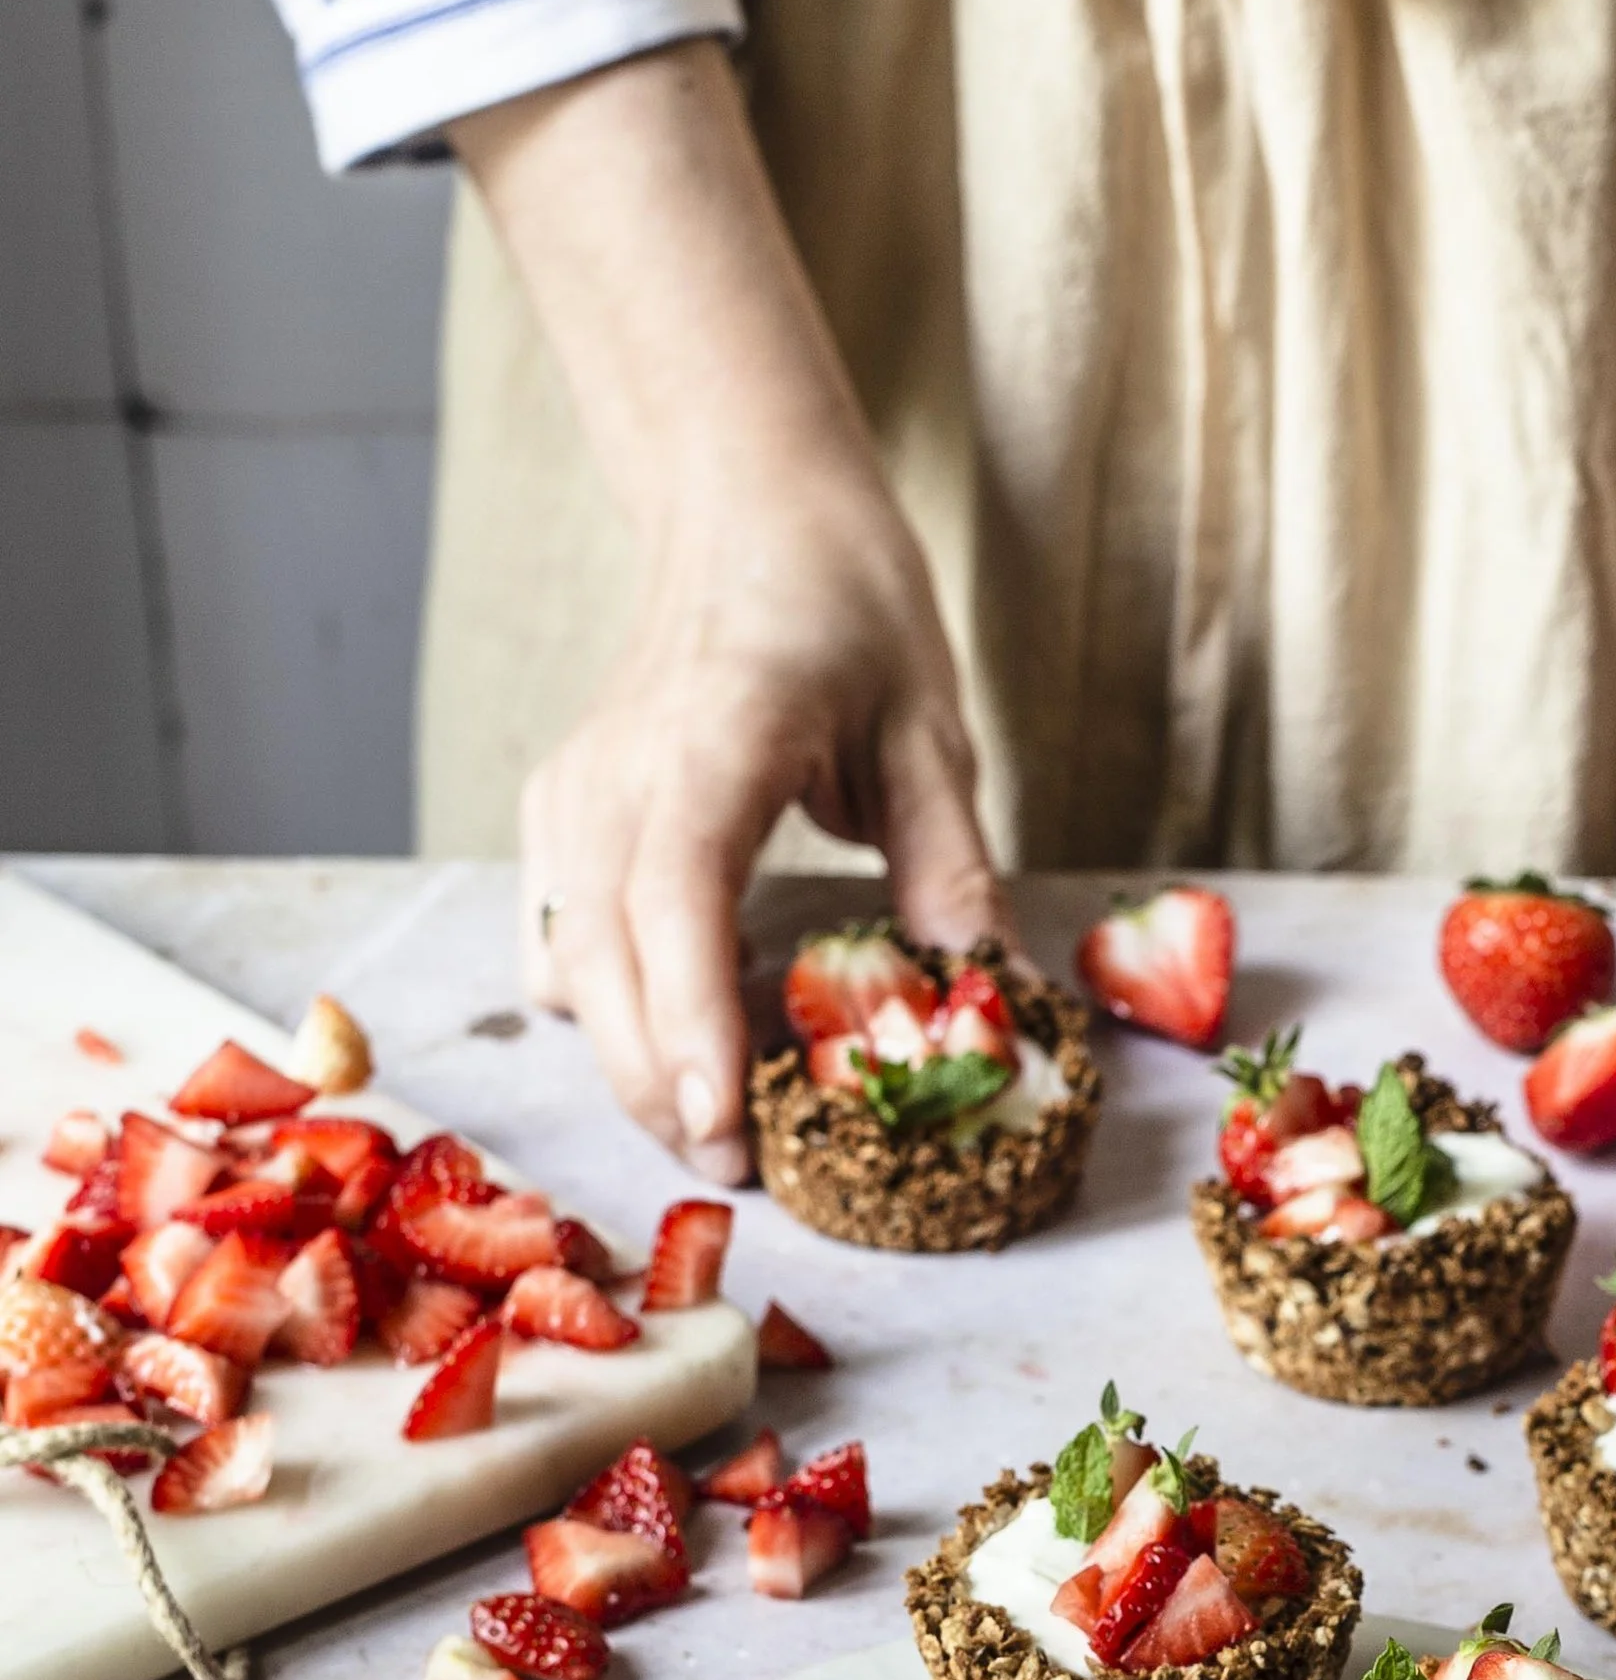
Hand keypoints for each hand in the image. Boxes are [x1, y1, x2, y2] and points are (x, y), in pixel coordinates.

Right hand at [456, 42, 1008, 1178]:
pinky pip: (558, 942)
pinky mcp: (558, 813)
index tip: (722, 1124)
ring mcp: (571, 795)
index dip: (691, 1024)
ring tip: (719, 1117)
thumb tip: (993, 1002)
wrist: (748, 509)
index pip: (676, 902)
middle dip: (661, 1083)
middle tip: (743, 1171)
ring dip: (633, 1056)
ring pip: (570, 969)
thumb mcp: (931, 733)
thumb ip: (951, 868)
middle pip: (606, 964)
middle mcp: (616, 774)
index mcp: (712, 742)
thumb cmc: (847, 606)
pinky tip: (680, 1028)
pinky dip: (607, 1005)